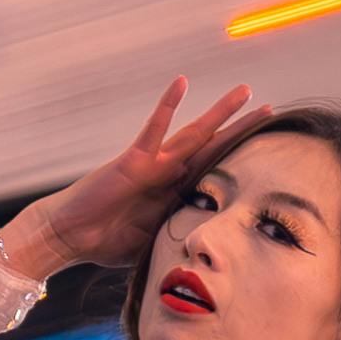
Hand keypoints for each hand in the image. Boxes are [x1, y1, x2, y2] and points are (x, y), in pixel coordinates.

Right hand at [0, 75, 264, 286]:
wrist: (69, 235)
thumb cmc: (104, 241)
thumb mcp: (153, 243)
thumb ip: (177, 239)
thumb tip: (206, 256)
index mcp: (173, 192)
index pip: (214, 171)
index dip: (240, 158)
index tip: (268, 148)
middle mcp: (167, 172)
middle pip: (212, 146)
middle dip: (240, 128)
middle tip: (271, 109)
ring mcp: (152, 163)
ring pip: (194, 133)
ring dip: (220, 112)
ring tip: (246, 92)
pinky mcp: (133, 159)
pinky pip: (154, 130)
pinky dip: (168, 106)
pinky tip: (182, 83)